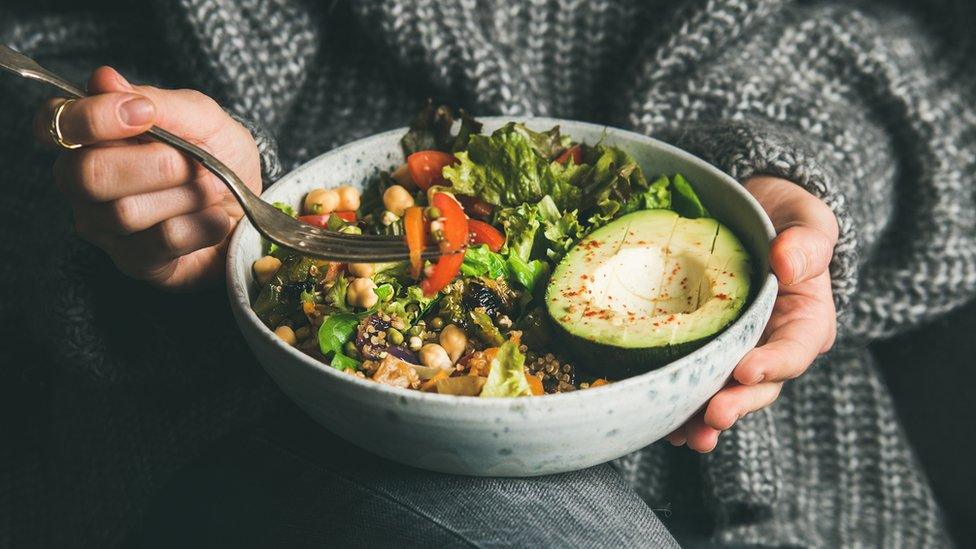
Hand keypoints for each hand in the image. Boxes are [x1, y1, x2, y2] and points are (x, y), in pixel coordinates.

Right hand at [35, 66, 261, 290]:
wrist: (254, 205)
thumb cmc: (220, 157)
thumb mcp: (202, 118)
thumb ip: (157, 102)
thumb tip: (104, 79)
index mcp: (90, 137)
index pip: (56, 124)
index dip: (94, 118)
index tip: (145, 114)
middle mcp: (84, 184)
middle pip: (88, 175)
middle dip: (157, 164)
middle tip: (197, 162)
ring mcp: (104, 228)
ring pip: (127, 212)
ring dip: (187, 195)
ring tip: (212, 189)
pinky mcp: (135, 263)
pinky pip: (162, 242)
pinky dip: (202, 225)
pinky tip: (215, 220)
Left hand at [667, 176, 837, 451]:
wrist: (753, 217)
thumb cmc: (785, 221)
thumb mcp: (806, 222)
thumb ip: (806, 243)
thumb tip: (788, 263)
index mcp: (805, 321)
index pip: (795, 350)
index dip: (772, 365)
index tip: (745, 372)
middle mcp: (772, 346)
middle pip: (759, 386)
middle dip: (736, 404)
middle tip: (713, 416)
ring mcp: (738, 353)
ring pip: (725, 393)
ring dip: (704, 419)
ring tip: (685, 436)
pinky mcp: (707, 352)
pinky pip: (695, 380)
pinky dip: (679, 402)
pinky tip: (659, 418)